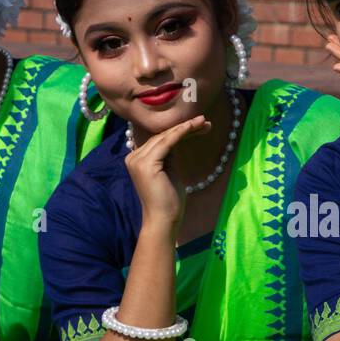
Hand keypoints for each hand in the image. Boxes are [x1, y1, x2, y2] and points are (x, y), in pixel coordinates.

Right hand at [123, 114, 211, 229]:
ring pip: (165, 136)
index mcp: (137, 159)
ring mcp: (137, 160)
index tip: (199, 125)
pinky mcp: (146, 163)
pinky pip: (167, 142)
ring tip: (205, 121)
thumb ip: (168, 156)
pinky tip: (194, 126)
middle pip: (162, 136)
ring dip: (186, 127)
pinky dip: (181, 132)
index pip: (160, 140)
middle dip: (185, 127)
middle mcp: (133, 157)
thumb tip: (176, 138)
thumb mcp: (169, 172)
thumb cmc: (169, 201)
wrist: (163, 220)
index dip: (180, 131)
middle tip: (205, 120)